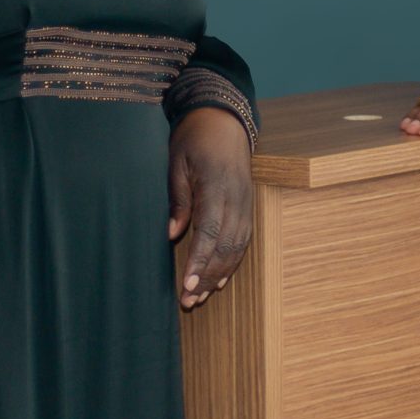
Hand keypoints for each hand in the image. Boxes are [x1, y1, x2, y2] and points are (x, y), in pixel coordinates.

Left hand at [168, 108, 255, 309]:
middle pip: (226, 246)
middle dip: (208, 276)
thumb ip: (177, 199)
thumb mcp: (176, 163)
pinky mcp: (248, 204)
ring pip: (238, 247)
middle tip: (189, 301)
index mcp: (217, 186)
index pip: (210, 232)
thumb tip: (171, 234)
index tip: (187, 285)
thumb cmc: (194, 138)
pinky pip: (244, 238)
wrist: (224, 117)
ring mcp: (246, 201)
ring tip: (202, 297)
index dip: (199, 262)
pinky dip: (233, 261)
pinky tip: (221, 279)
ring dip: (221, 274)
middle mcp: (237, 197)